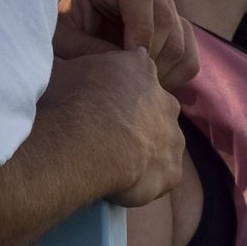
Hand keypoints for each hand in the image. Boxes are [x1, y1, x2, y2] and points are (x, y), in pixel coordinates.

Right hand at [43, 51, 184, 207]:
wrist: (88, 141)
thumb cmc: (74, 99)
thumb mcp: (72, 65)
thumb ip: (92, 62)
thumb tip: (91, 60)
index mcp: (142, 71)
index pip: (138, 79)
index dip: (121, 94)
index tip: (103, 107)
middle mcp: (168, 104)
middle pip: (155, 113)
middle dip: (137, 123)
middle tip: (107, 137)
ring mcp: (174, 141)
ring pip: (161, 147)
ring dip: (143, 153)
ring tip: (112, 163)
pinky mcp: (172, 173)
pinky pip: (159, 179)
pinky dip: (144, 182)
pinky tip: (121, 185)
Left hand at [57, 0, 198, 90]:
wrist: (73, 41)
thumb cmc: (62, 36)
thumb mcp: (62, 40)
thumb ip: (87, 49)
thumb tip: (126, 63)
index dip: (140, 30)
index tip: (131, 61)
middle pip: (166, 18)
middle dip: (151, 56)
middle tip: (128, 82)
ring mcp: (163, 3)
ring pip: (180, 39)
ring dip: (162, 70)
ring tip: (134, 86)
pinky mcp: (177, 26)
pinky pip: (190, 55)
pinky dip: (175, 76)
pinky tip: (149, 83)